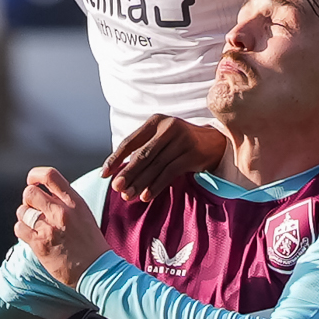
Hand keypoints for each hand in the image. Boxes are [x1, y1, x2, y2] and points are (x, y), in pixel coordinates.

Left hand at [16, 167, 105, 283]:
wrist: (96, 270)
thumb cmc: (91, 244)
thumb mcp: (84, 214)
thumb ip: (66, 201)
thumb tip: (45, 193)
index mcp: (74, 202)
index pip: (50, 175)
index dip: (35, 175)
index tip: (32, 181)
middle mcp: (61, 212)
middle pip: (29, 192)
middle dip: (28, 200)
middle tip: (34, 209)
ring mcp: (49, 228)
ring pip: (22, 211)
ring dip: (25, 217)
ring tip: (35, 225)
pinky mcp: (40, 244)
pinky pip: (19, 228)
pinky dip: (22, 230)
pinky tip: (32, 235)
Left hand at [103, 115, 227, 199]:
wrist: (214, 143)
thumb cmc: (180, 144)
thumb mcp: (161, 140)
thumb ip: (143, 151)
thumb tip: (119, 174)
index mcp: (155, 122)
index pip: (130, 142)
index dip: (115, 159)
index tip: (104, 174)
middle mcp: (168, 127)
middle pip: (142, 154)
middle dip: (127, 173)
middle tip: (115, 188)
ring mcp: (181, 139)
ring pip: (155, 165)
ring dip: (140, 183)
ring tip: (127, 196)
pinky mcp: (192, 153)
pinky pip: (169, 172)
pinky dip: (156, 185)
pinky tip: (146, 196)